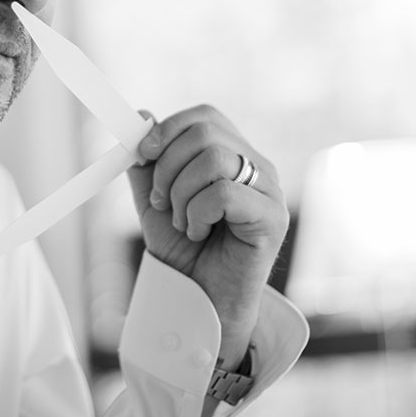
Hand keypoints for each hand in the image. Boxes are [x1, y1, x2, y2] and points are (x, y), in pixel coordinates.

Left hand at [128, 105, 288, 361]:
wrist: (198, 299)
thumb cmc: (183, 251)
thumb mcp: (154, 200)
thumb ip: (147, 162)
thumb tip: (141, 117)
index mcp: (233, 155)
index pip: (205, 117)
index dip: (169, 129)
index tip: (141, 153)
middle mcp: (257, 166)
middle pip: (206, 133)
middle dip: (167, 166)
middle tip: (161, 202)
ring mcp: (269, 191)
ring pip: (214, 159)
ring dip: (182, 194)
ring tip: (184, 223)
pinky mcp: (273, 218)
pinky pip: (224, 194)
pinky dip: (198, 214)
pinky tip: (200, 233)